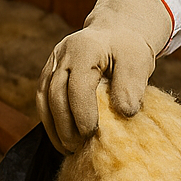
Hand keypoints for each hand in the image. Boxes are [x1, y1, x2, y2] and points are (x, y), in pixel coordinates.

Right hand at [36, 0, 172, 153]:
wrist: (116, 32)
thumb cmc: (129, 49)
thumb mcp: (138, 61)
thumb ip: (132, 85)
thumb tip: (125, 113)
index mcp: (85, 48)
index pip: (78, 86)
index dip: (83, 112)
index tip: (92, 133)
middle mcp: (63, 54)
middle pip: (55, 94)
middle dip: (65, 124)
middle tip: (79, 147)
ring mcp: (53, 62)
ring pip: (44, 98)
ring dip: (54, 126)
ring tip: (69, 149)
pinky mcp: (49, 73)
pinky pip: (42, 99)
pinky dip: (50, 121)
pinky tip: (61, 139)